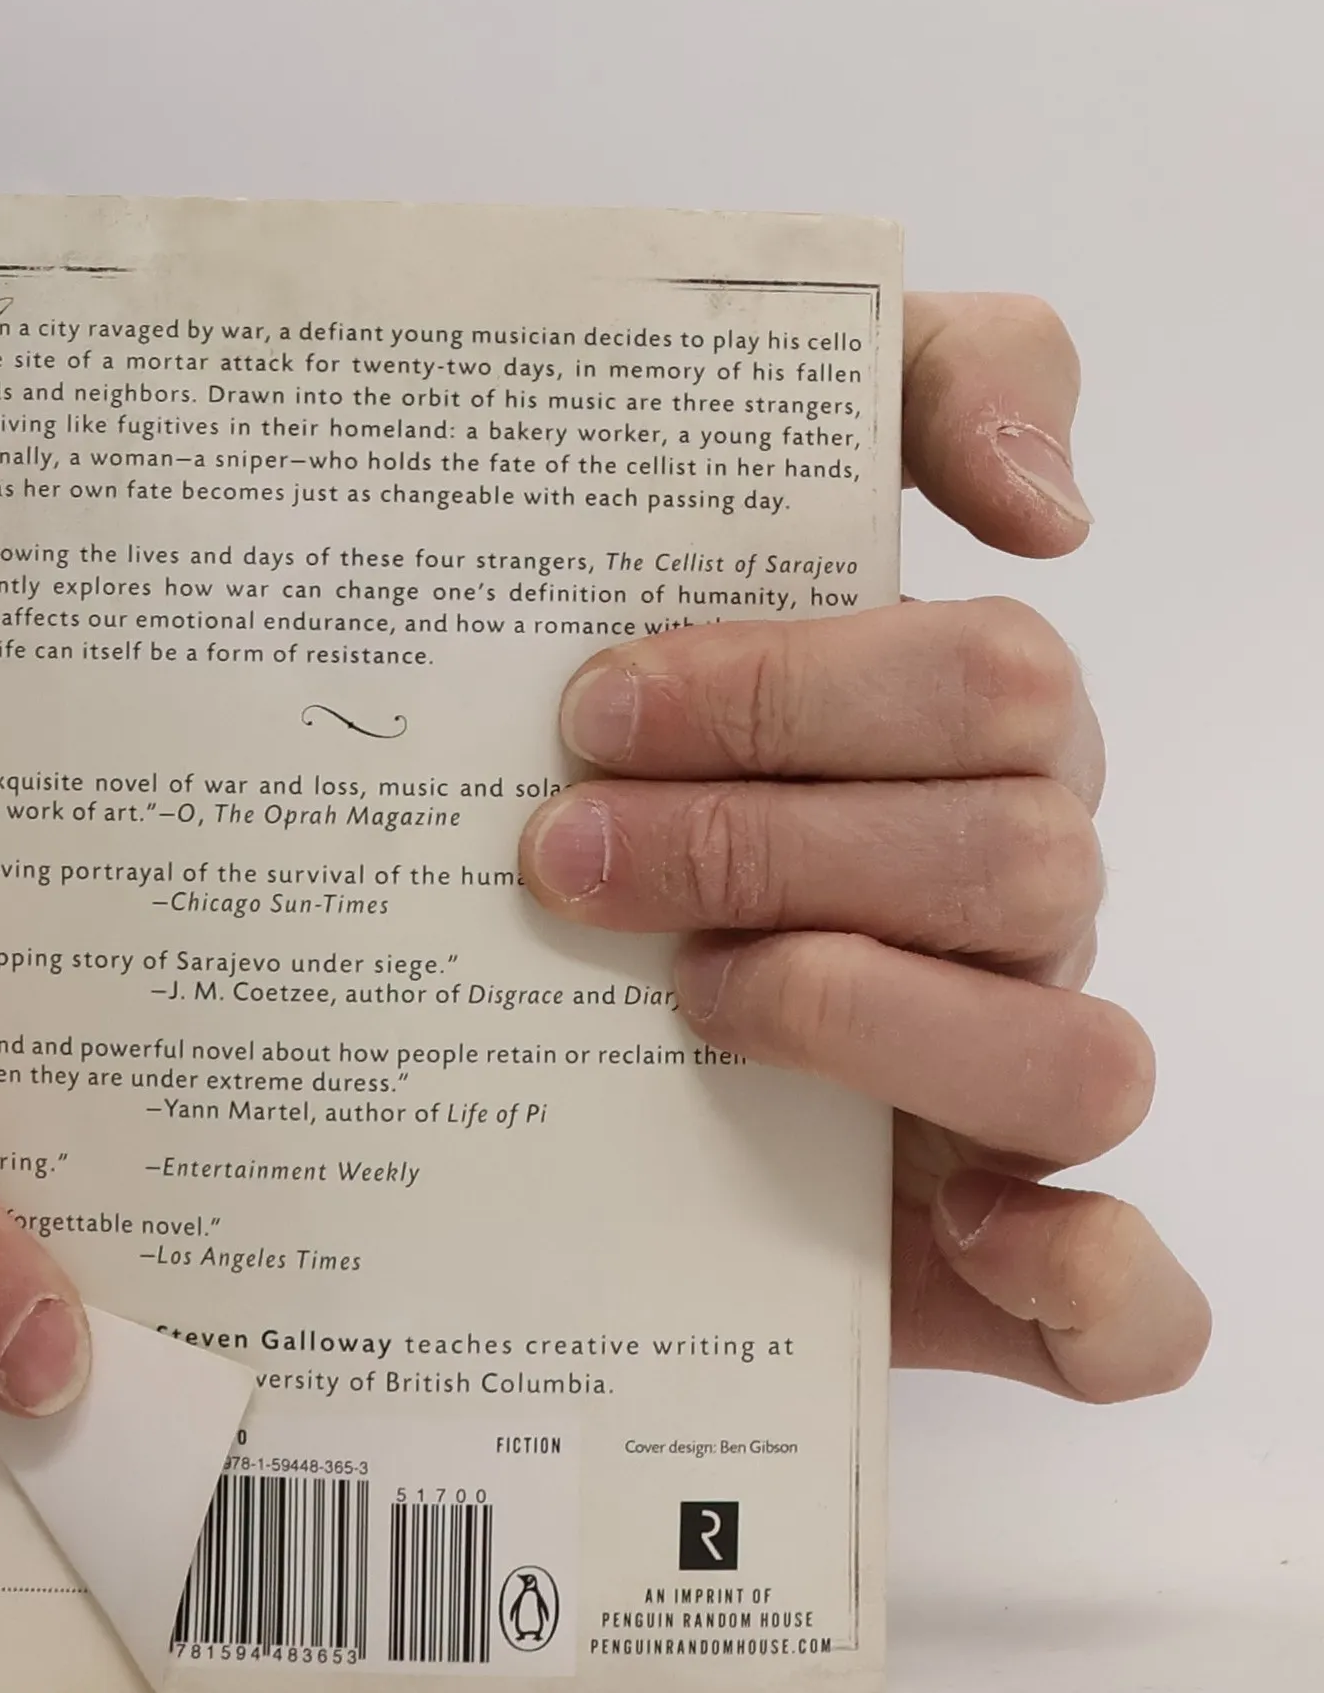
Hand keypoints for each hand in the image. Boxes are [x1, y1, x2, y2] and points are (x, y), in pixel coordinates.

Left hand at [519, 293, 1209, 1402]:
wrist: (562, 968)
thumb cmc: (665, 745)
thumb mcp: (751, 505)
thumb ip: (925, 391)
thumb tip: (1054, 496)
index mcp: (979, 746)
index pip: (979, 681)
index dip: (789, 692)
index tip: (591, 710)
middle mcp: (1017, 908)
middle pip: (1010, 862)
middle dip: (767, 846)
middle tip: (562, 855)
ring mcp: (1014, 1079)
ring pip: (1074, 1060)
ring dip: (867, 1023)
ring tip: (686, 1002)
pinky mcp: (996, 1249)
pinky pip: (1129, 1302)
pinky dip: (1085, 1284)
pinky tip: (970, 1238)